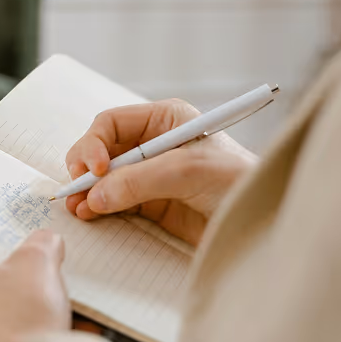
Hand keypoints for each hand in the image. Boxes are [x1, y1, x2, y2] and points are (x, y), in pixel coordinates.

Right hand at [65, 100, 257, 246]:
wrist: (264, 221)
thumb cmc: (238, 181)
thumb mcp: (187, 171)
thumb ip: (139, 181)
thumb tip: (96, 195)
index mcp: (164, 120)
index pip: (112, 123)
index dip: (94, 144)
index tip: (92, 169)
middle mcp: (153, 143)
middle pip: (101, 149)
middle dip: (85, 168)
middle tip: (76, 188)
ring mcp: (150, 175)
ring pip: (104, 178)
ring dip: (87, 190)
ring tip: (77, 207)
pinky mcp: (151, 203)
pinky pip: (114, 200)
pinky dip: (98, 206)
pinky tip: (89, 213)